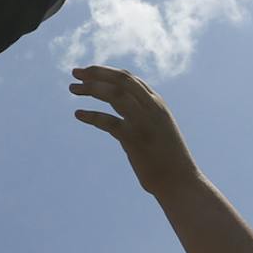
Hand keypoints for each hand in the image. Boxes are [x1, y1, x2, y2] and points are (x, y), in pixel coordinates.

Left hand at [70, 66, 197, 196]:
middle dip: (96, 73)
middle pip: (121, 80)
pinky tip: (78, 114)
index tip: (87, 72)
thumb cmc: (166, 158)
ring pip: (115, 94)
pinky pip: (108, 121)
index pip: (128, 78)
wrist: (180, 181)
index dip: (105, 72)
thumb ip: (140, 119)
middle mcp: (152, 108)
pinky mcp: (135, 139)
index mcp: (157, 103)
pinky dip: (91, 116)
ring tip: (72, 89)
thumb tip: (117, 118)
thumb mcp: (155, 129)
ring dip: (91, 88)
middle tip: (75, 73)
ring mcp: (143, 122)